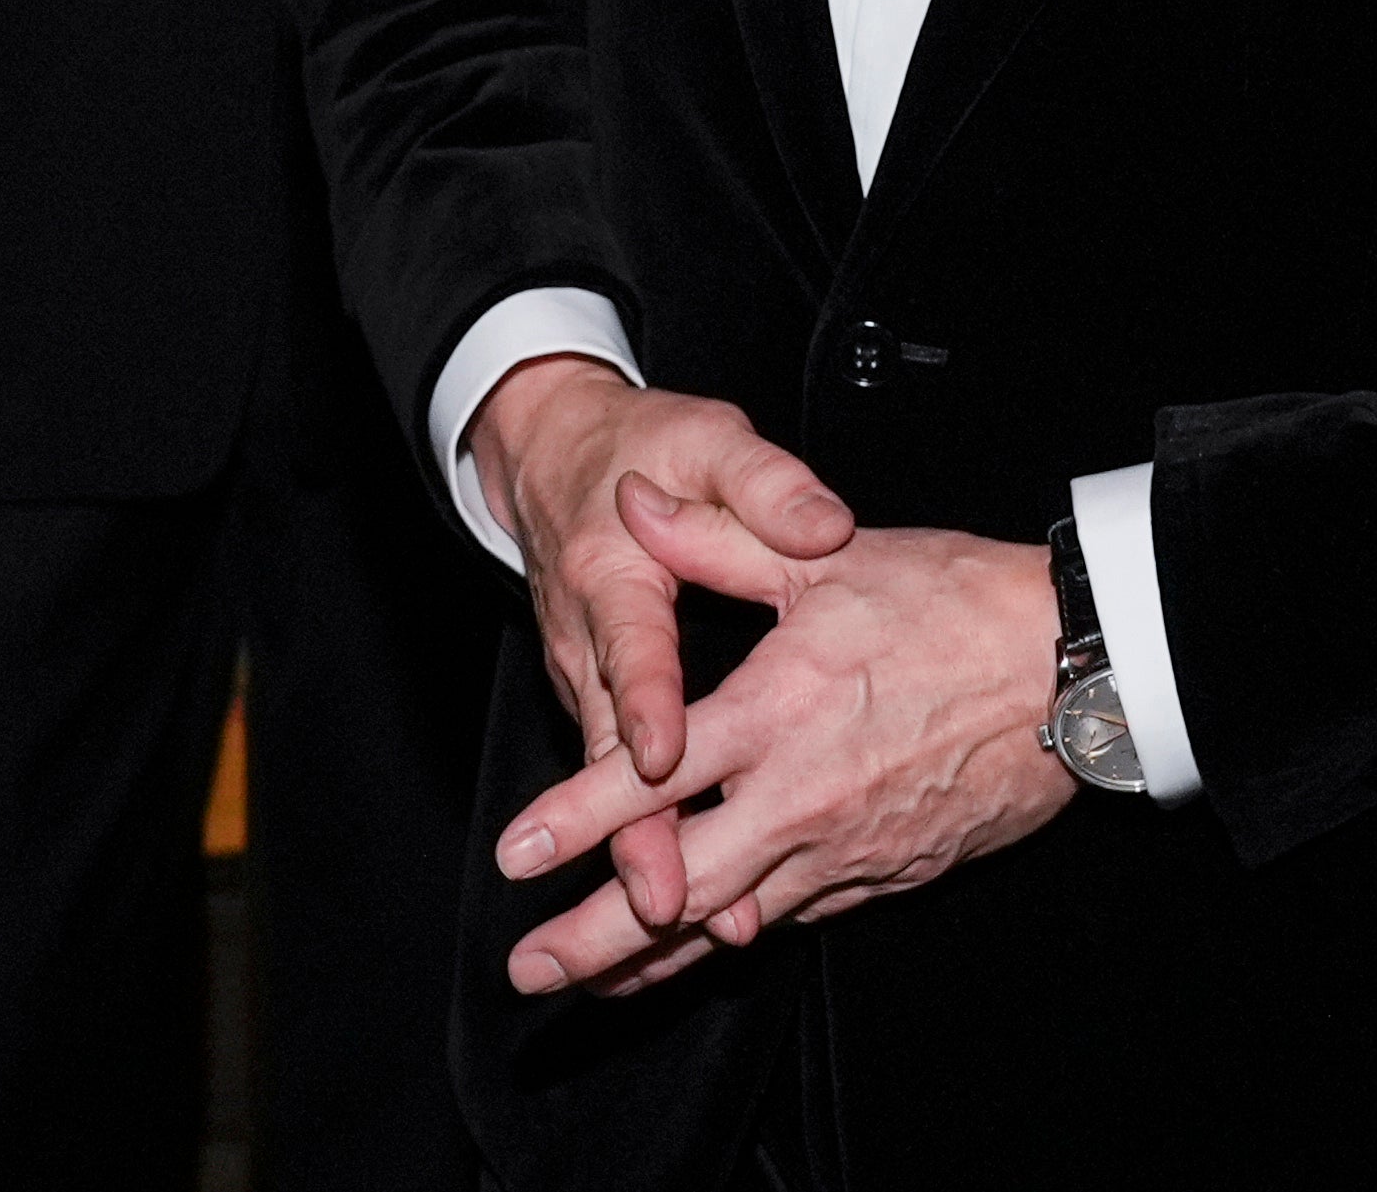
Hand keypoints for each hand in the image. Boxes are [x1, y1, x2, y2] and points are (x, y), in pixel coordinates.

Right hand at [468, 357, 856, 935]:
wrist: (556, 455)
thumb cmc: (643, 447)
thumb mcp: (707, 441)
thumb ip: (762, 486)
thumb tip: (821, 520)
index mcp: (614, 574)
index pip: (632, 648)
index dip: (647, 705)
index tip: (665, 756)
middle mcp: (588, 642)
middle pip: (606, 751)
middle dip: (633, 834)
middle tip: (667, 903)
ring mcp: (587, 683)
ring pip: (607, 784)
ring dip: (635, 858)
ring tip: (673, 934)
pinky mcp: (599, 707)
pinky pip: (615, 787)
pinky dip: (637, 849)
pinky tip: (672, 918)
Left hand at [493, 492, 1074, 996]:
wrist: (1076, 668)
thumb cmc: (957, 602)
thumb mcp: (828, 558)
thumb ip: (718, 540)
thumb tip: (636, 503)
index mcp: (779, 710)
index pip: (655, 779)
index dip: (575, 820)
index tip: (514, 855)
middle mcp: (805, 794)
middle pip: (680, 886)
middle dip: (595, 939)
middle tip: (529, 970)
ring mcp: (849, 845)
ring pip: (736, 919)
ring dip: (658, 959)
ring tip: (594, 987)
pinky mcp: (891, 871)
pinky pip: (799, 914)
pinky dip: (741, 935)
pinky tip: (708, 947)